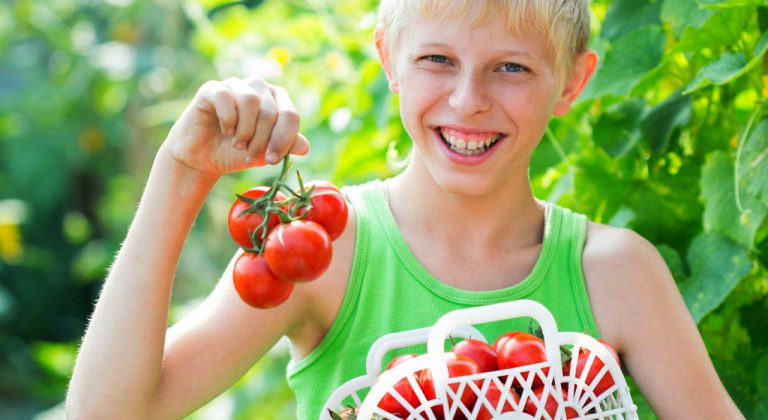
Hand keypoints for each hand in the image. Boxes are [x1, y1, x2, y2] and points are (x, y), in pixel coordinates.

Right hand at [163, 76, 309, 178]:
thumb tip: (304, 146)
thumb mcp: (265, 153)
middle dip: (261, 140)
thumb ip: (285, 147)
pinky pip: (226, 96)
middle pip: (271, 111)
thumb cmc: (237, 152)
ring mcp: (236, 84)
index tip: (270, 160)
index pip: (290, 116)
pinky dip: (228, 118)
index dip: (283, 140)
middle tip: (249, 154)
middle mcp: (260, 87)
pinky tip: (225, 130)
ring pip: (251, 100)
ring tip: (238, 143)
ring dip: (245, 130)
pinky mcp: (212, 88)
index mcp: (278, 100)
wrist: (203, 158)